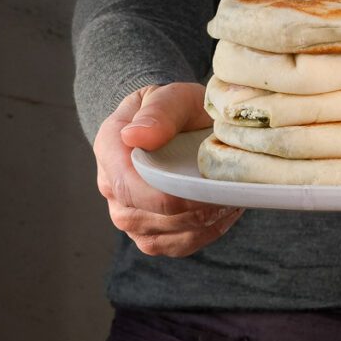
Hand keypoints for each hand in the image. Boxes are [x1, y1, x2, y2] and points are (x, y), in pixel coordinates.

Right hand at [94, 81, 243, 256]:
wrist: (170, 120)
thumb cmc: (173, 107)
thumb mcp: (171, 96)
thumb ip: (159, 112)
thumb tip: (135, 137)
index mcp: (110, 148)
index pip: (129, 187)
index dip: (168, 198)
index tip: (207, 192)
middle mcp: (111, 186)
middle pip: (147, 217)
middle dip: (193, 212)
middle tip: (230, 194)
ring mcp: (127, 213)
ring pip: (162, 237)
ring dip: (201, 225)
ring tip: (230, 202)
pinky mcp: (148, 232)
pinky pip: (174, 245)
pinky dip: (203, 235)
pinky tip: (223, 213)